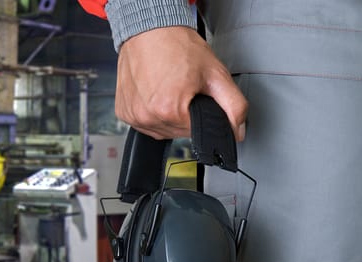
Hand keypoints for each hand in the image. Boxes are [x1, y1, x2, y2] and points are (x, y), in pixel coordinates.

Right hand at [115, 26, 246, 140]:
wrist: (150, 30)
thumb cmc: (178, 46)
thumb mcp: (216, 74)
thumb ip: (234, 106)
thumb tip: (238, 131)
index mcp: (170, 110)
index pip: (197, 131)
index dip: (202, 114)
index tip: (197, 95)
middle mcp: (147, 116)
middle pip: (178, 132)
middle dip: (185, 114)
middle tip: (183, 88)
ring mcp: (133, 116)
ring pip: (162, 130)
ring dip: (169, 115)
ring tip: (168, 89)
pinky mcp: (123, 112)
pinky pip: (145, 123)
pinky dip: (152, 112)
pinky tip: (155, 93)